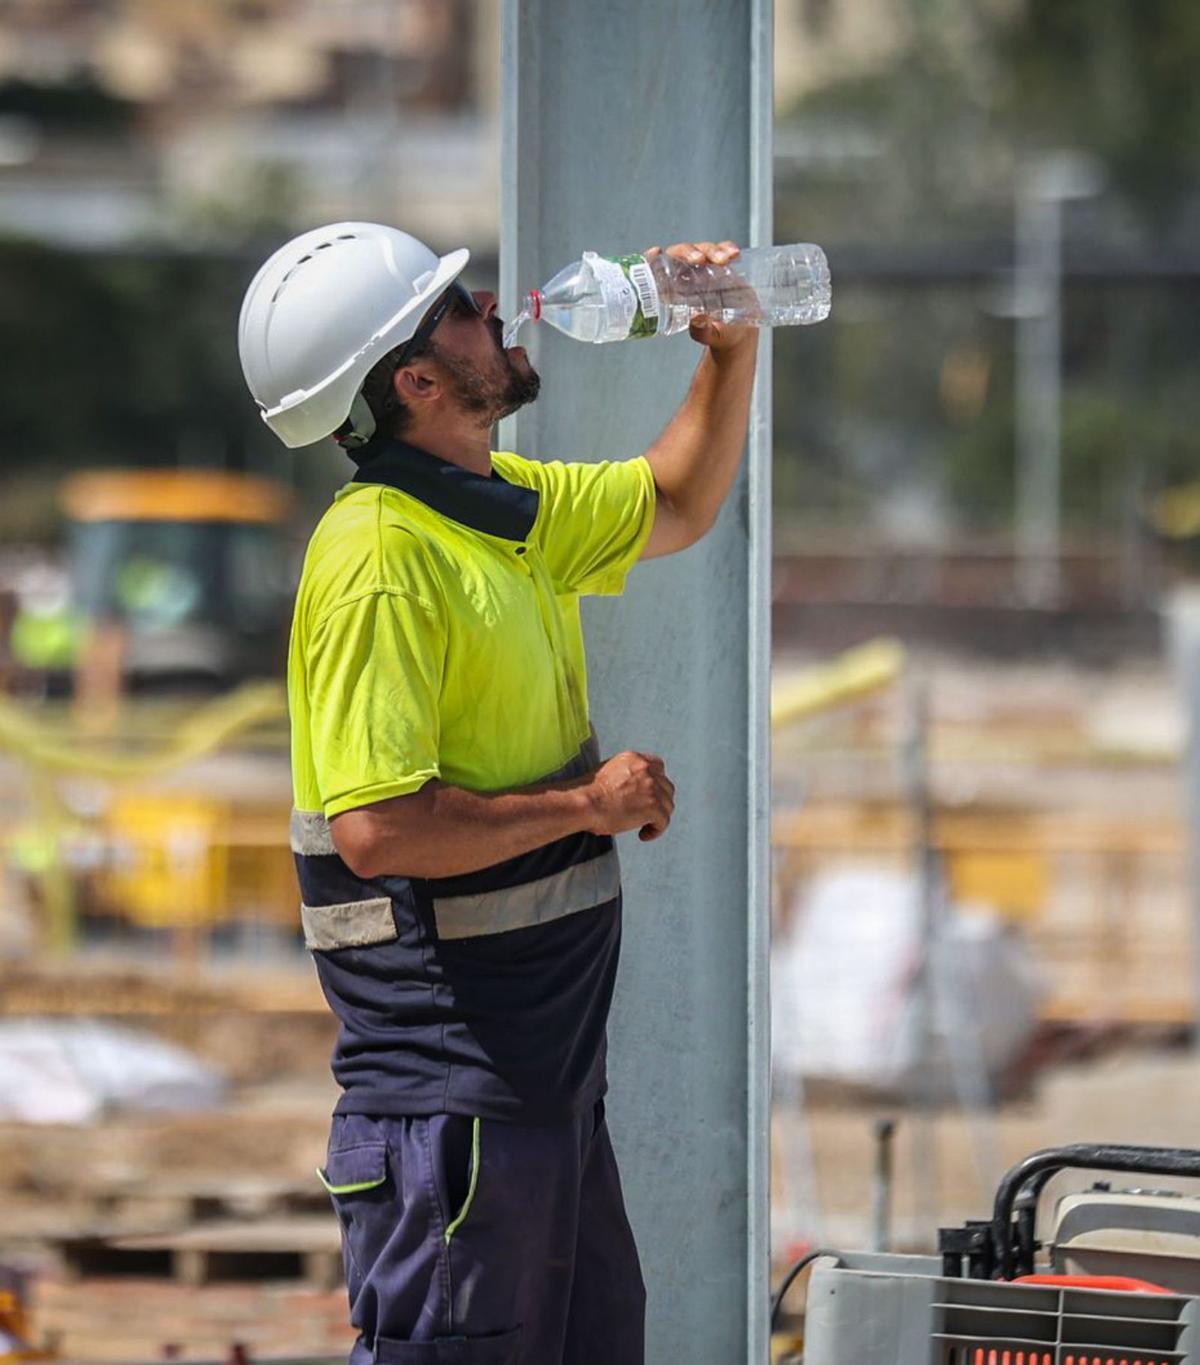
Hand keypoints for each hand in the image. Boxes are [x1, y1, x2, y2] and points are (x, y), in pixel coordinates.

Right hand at [585, 751, 675, 842]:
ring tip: (643, 827)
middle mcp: (646, 769)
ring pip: (668, 805)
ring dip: (658, 817)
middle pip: (666, 787)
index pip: (657, 767)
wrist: (584, 803)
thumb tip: (631, 789)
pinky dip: (655, 830)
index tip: (650, 795)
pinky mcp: (654, 806)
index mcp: (635, 759)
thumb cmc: (588, 794)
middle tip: (647, 814)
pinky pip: (664, 821)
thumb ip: (625, 776)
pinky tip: (643, 835)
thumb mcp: (608, 772)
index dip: (656, 783)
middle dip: (659, 801)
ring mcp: (652, 787)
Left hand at [645, 240, 759, 354]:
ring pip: (702, 251)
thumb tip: (697, 322)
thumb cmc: (719, 334)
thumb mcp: (712, 336)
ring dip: (710, 251)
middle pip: (681, 256)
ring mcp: (705, 270)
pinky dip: (727, 249)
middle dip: (688, 252)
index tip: (656, 253)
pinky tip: (733, 253)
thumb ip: (704, 332)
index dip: (654, 259)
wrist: (739, 333)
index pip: (659, 270)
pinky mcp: (723, 266)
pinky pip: (723, 252)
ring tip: (722, 259)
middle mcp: (688, 277)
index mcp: (675, 292)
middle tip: (698, 259)